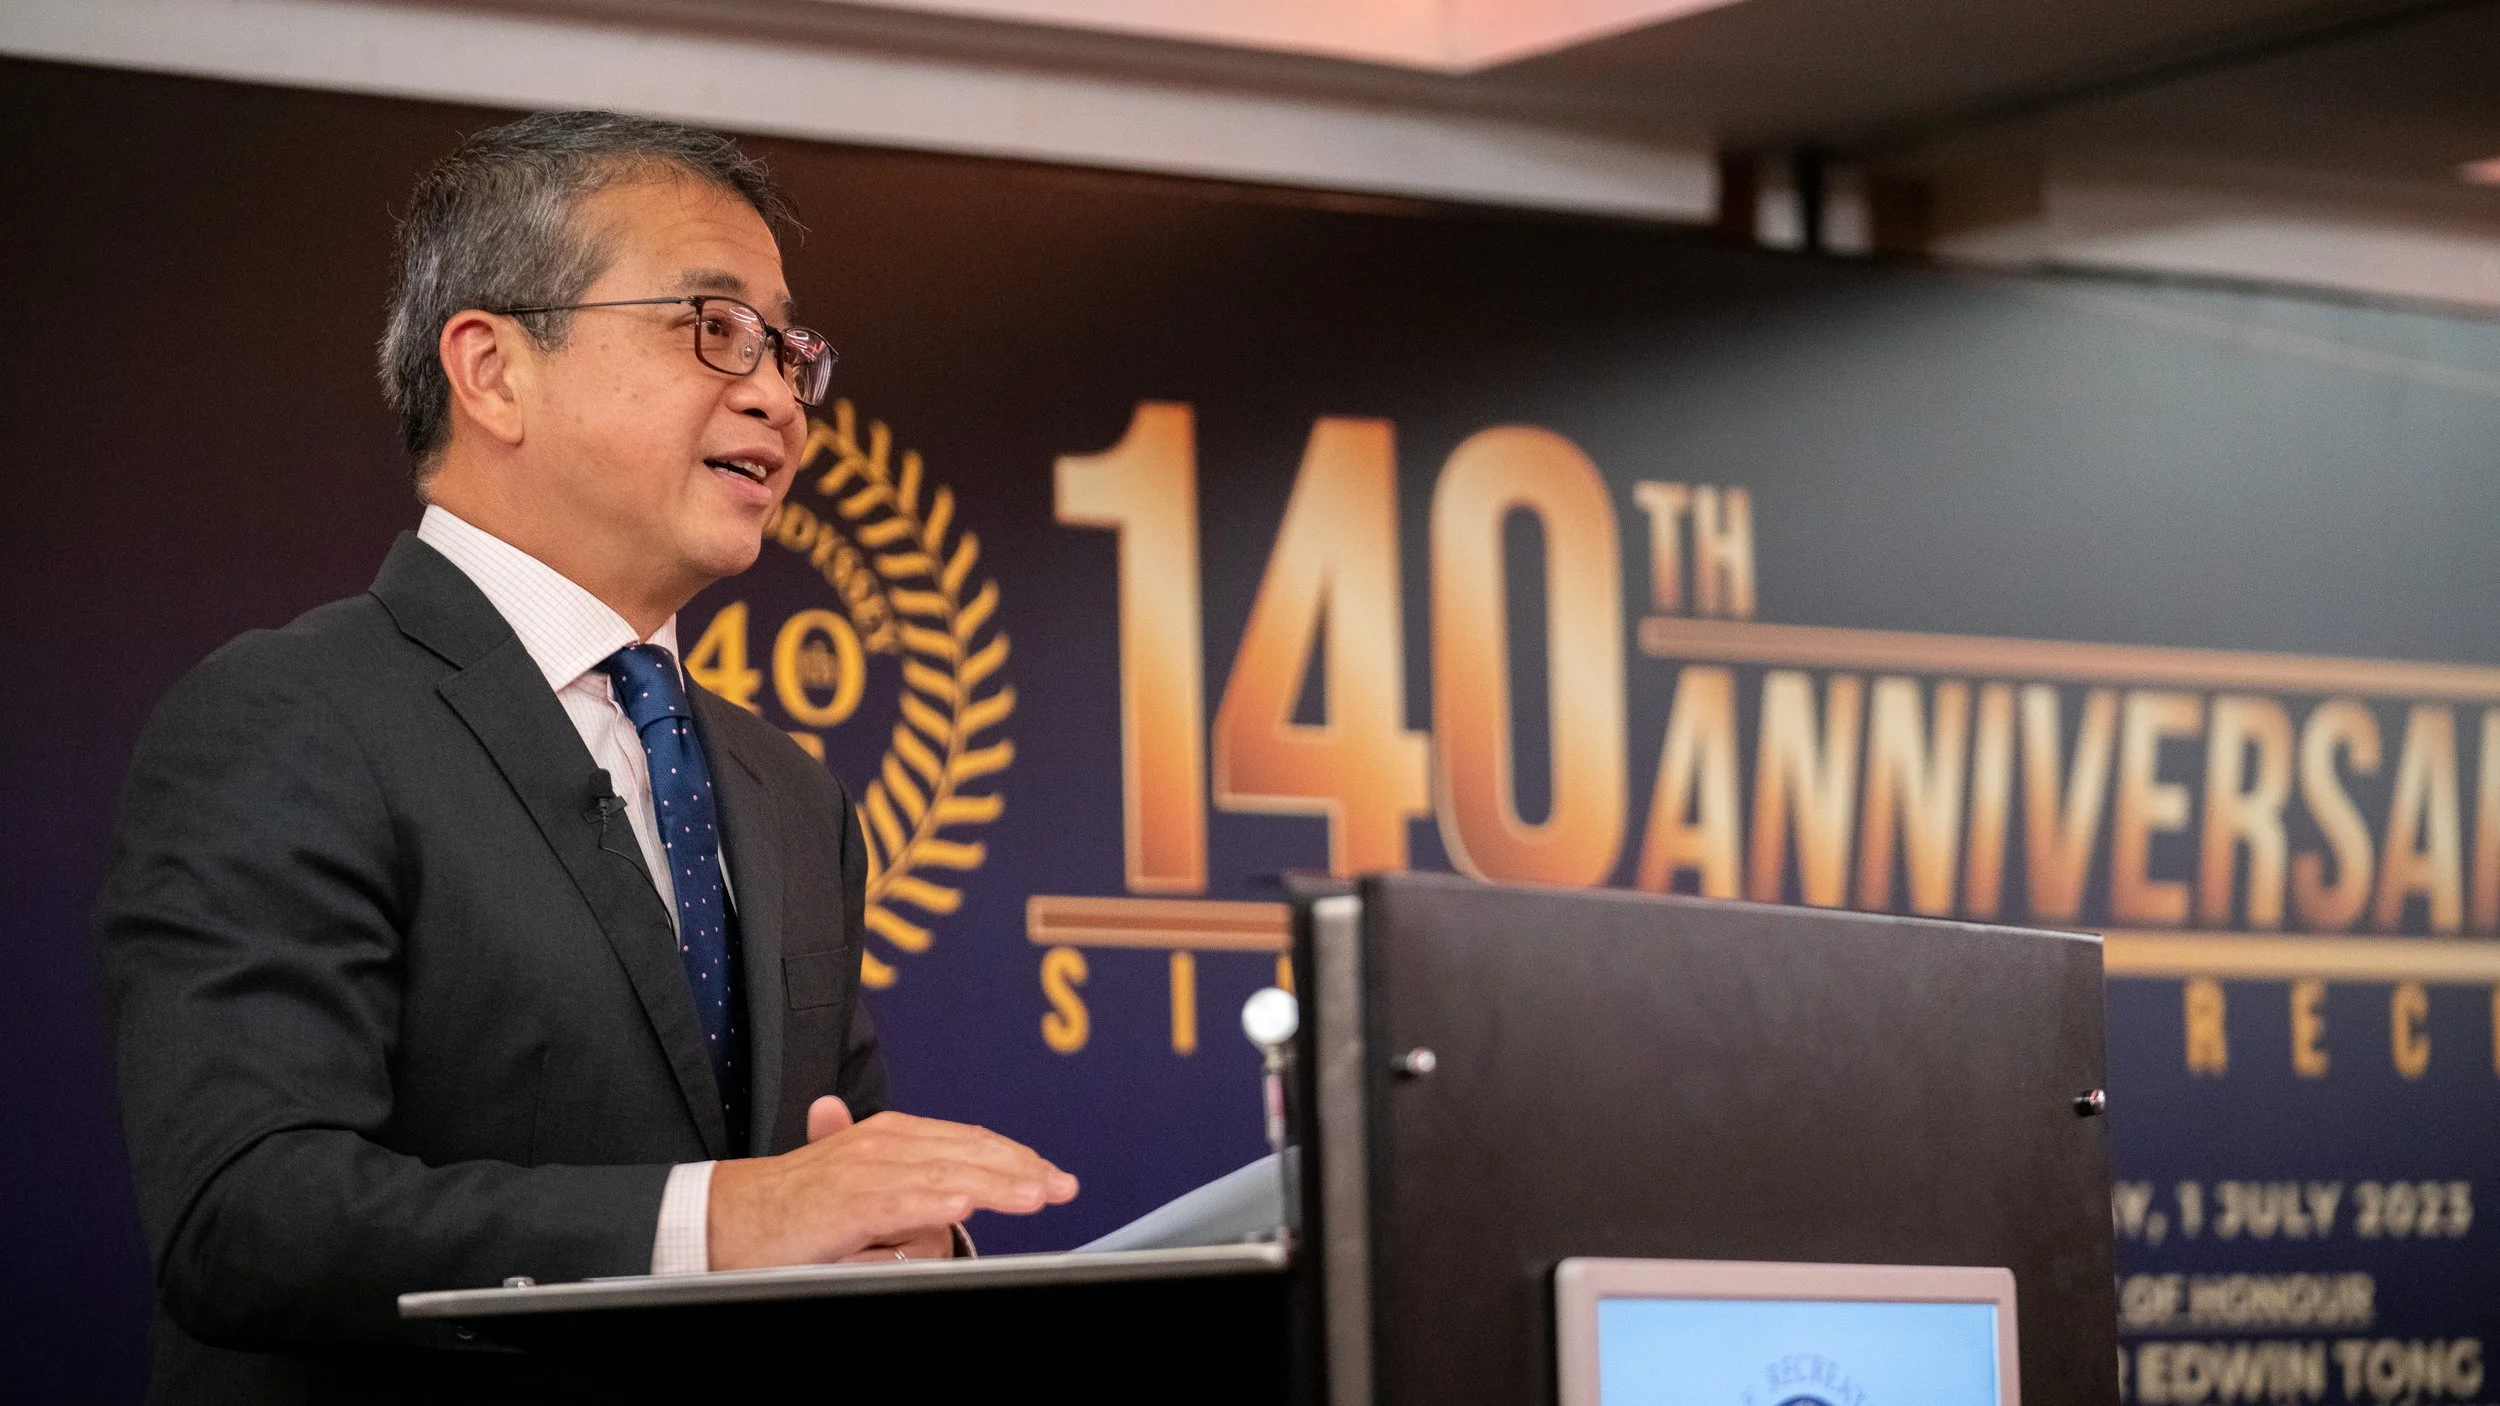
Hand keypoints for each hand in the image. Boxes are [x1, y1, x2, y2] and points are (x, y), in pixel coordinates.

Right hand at [707, 1096, 1074, 1269]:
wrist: (727, 1217)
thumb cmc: (793, 1208)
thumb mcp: (860, 1190)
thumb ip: (904, 1187)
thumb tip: (951, 1202)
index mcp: (890, 1136)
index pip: (968, 1141)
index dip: (1014, 1157)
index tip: (1051, 1177)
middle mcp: (883, 1143)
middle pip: (968, 1151)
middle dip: (1021, 1169)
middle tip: (1062, 1186)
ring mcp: (865, 1171)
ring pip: (946, 1172)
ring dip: (995, 1183)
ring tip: (1036, 1195)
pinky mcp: (846, 1202)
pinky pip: (899, 1200)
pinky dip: (934, 1200)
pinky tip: (966, 1205)